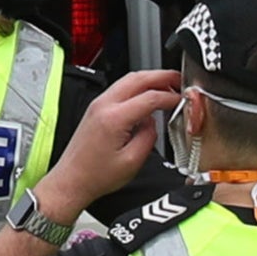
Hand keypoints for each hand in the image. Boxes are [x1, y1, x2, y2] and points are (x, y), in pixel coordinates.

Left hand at [35, 65, 180, 217]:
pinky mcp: (96, 108)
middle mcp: (103, 105)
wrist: (72, 179)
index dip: (170, 97)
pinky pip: (120, 88)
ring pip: (127, 79)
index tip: (184, 100)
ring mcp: (98, 104)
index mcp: (114, 118)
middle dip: (162, 76)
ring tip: (168, 85)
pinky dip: (138, 86)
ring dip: (150, 79)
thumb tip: (155, 123)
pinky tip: (148, 95)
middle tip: (180, 79)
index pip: (149, 97)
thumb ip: (149, 137)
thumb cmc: (96, 175)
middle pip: (137, 78)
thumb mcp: (132, 161)